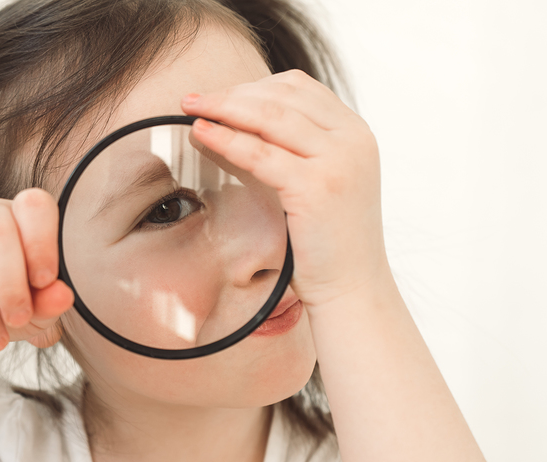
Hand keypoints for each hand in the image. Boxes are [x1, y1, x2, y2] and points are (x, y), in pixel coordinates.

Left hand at [181, 69, 389, 310]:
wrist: (352, 289)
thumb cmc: (327, 244)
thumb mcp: (318, 183)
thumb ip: (295, 151)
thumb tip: (236, 125)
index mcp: (355, 133)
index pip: (299, 88)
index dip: (252, 87)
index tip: (218, 97)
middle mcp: (352, 139)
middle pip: (281, 95)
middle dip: (231, 94)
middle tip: (193, 99)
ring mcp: (338, 160)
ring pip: (269, 116)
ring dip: (223, 108)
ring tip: (190, 109)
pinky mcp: (317, 186)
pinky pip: (260, 154)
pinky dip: (226, 139)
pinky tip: (201, 134)